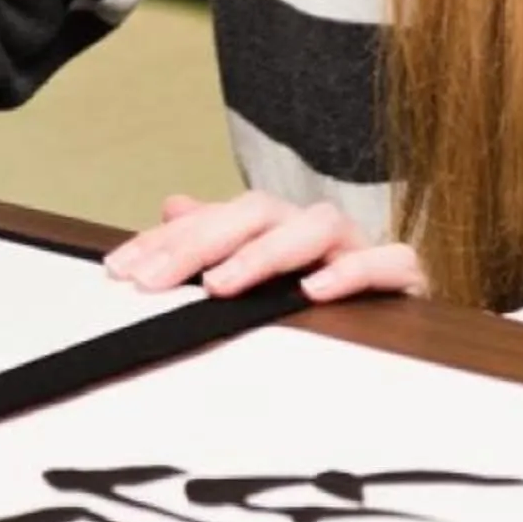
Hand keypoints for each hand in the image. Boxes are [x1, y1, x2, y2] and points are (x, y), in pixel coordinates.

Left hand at [103, 190, 428, 302]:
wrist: (402, 317)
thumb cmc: (320, 292)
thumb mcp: (257, 272)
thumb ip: (215, 239)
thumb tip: (171, 204)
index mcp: (272, 224)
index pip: (211, 219)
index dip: (163, 242)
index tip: (120, 270)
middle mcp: (310, 226)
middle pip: (254, 212)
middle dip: (198, 244)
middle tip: (153, 280)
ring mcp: (356, 246)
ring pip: (315, 226)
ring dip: (265, 254)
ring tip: (221, 286)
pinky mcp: (402, 274)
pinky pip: (389, 261)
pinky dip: (353, 273)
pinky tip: (315, 293)